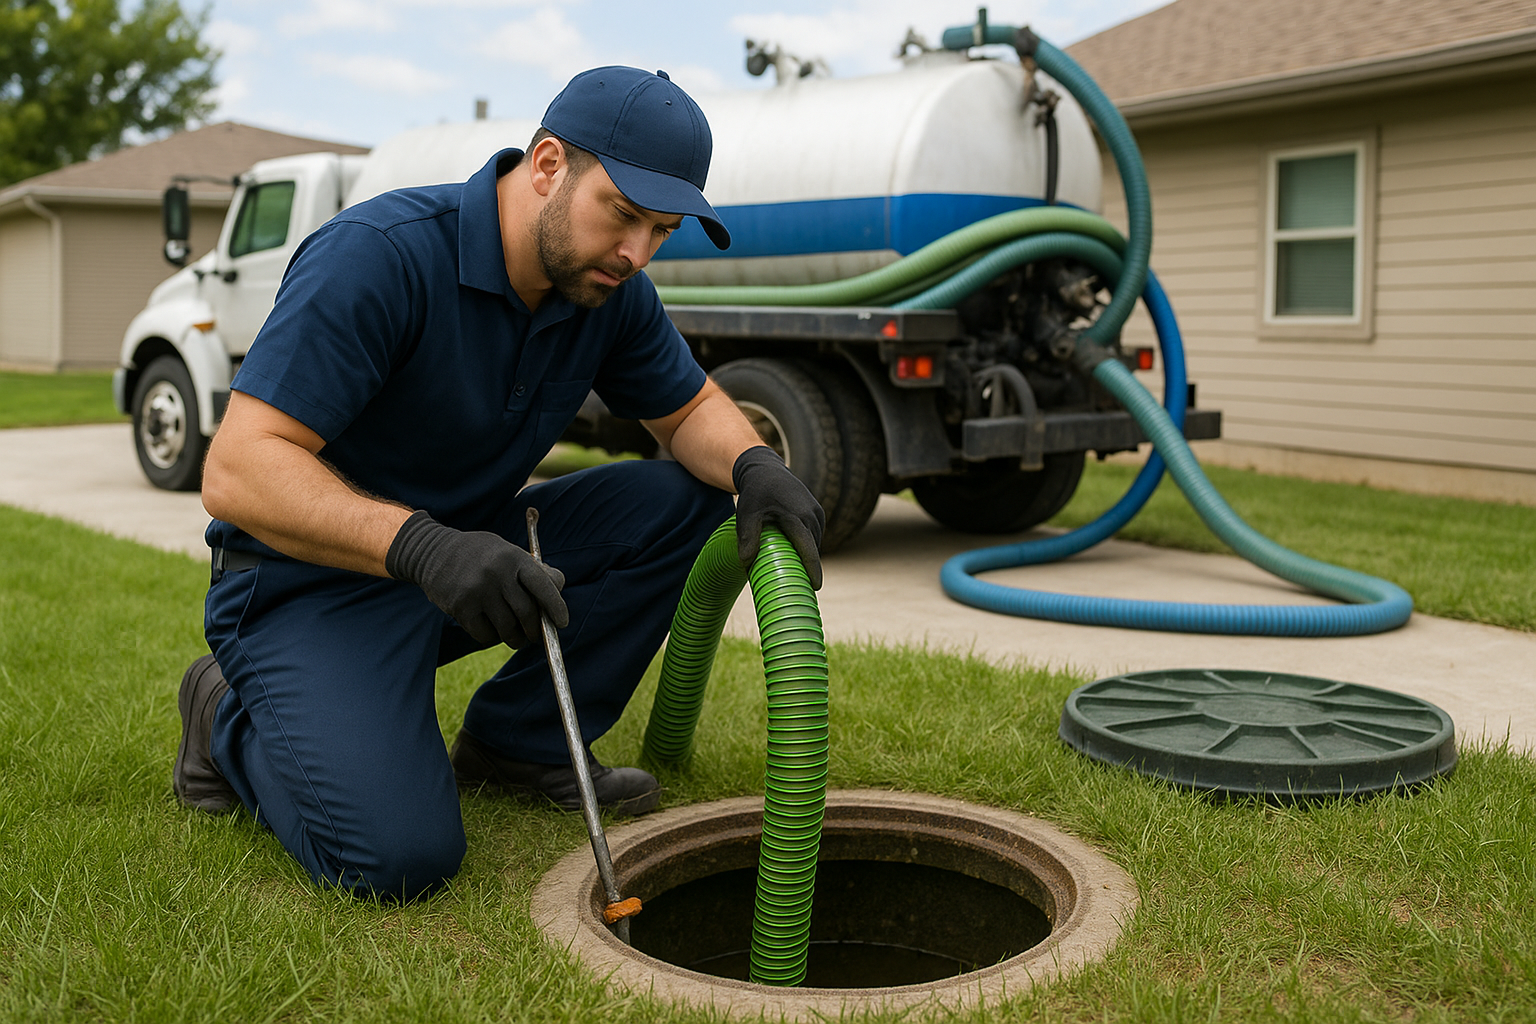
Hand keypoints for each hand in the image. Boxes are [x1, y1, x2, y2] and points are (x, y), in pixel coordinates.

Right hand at [386, 510, 566, 647]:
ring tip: (515, 637)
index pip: (544, 585)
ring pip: (507, 628)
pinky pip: (485, 634)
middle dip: (535, 630)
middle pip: (527, 613)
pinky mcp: (461, 607)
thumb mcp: (507, 551)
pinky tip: (490, 628)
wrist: (432, 551)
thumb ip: (532, 569)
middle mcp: (497, 573)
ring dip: (515, 638)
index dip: (556, 606)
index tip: (561, 622)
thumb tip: (558, 589)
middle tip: (535, 636)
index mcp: (514, 557)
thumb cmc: (480, 554)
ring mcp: (478, 591)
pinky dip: (491, 636)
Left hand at [732, 446, 824, 588]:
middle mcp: (812, 515)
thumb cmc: (755, 494)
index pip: (809, 549)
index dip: (813, 570)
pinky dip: (808, 545)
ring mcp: (817, 512)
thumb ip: (747, 538)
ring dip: (808, 555)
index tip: (815, 587)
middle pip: (813, 548)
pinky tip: (797, 554)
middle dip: (809, 567)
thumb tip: (745, 563)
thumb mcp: (747, 515)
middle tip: (799, 586)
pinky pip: (815, 534)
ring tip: (798, 573)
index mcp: (797, 517)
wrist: (766, 470)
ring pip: (815, 542)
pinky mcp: (817, 511)